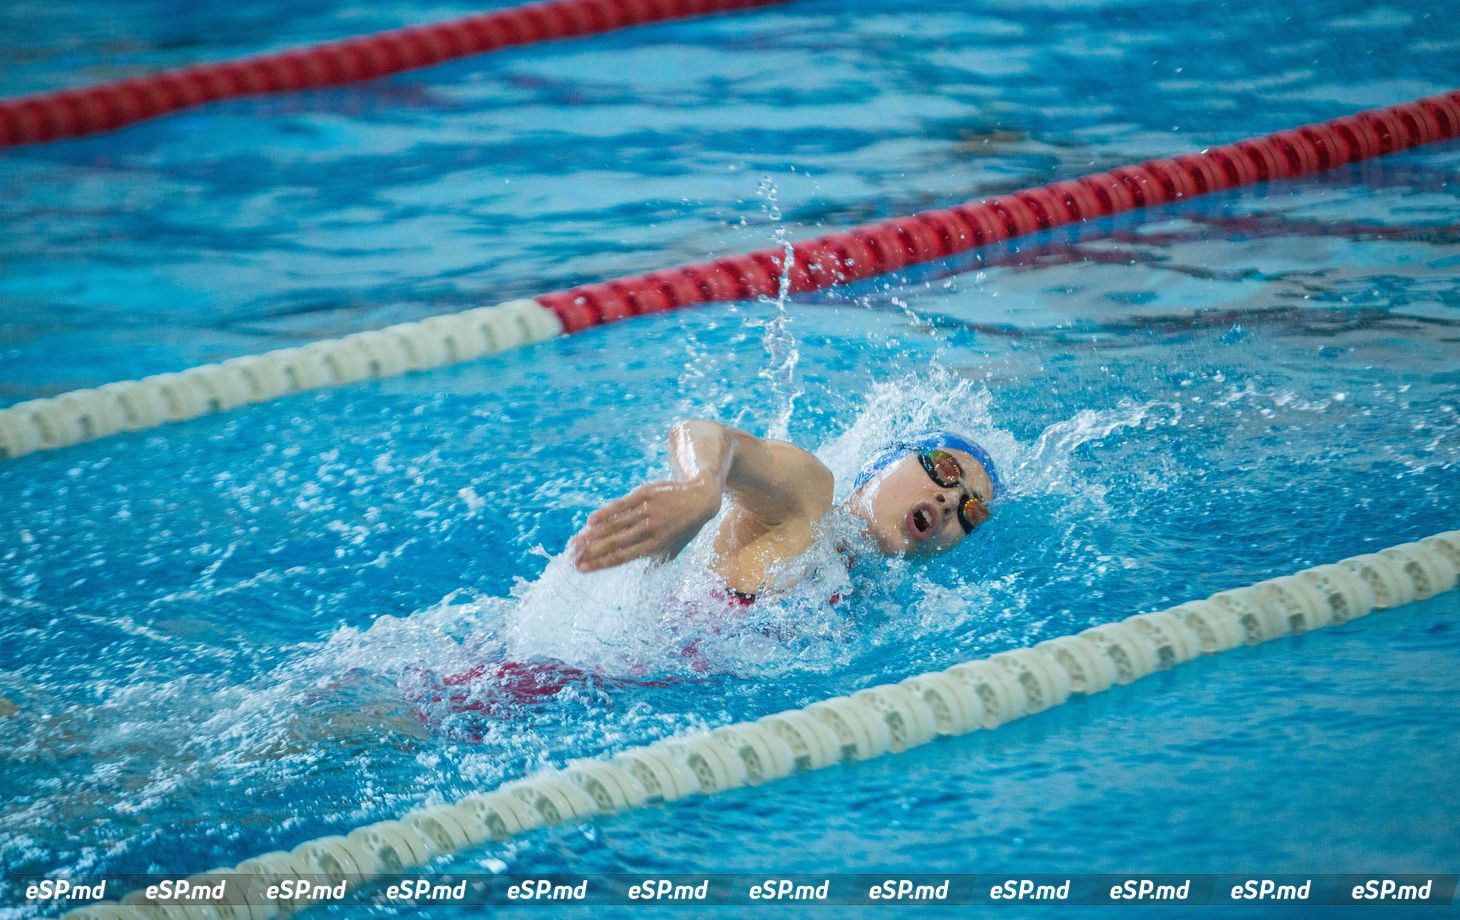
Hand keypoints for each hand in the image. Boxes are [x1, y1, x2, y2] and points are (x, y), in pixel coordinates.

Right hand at [570, 477, 721, 571]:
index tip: (582, 569)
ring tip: (575, 542)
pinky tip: (590, 521)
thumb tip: (636, 580)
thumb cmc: (682, 529)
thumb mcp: (673, 550)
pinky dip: (605, 513)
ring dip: (592, 534)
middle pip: (615, 542)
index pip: (622, 557)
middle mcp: (651, 529)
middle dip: (591, 551)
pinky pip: (621, 505)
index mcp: (656, 546)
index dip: (600, 563)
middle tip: (571, 557)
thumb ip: (653, 563)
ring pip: (615, 524)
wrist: (700, 499)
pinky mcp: (645, 494)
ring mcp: (647, 510)